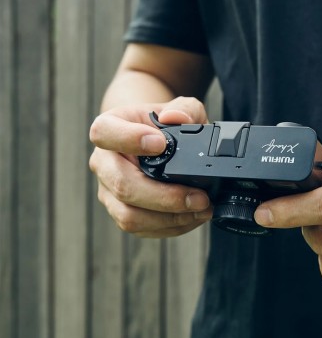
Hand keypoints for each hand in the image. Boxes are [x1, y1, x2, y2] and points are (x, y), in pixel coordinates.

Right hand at [89, 97, 212, 236]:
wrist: (156, 141)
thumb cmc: (165, 125)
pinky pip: (141, 229)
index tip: (161, 144)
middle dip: (163, 197)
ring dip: (169, 218)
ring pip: (129, 216)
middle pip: (121, 185)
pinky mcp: (123, 212)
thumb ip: (185, 109)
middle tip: (199, 197)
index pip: (104, 133)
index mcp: (110, 129)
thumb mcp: (182, 108)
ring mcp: (110, 191)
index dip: (130, 139)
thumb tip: (175, 118)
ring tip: (201, 210)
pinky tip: (193, 217)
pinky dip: (171, 227)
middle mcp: (104, 162)